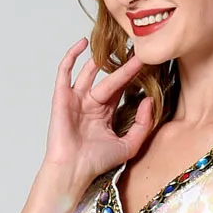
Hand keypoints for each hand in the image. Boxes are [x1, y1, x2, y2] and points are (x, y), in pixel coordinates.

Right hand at [42, 38, 154, 189]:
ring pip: (89, 73)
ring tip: (114, 43)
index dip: (133, 77)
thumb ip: (143, 124)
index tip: (146, 63)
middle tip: (138, 50)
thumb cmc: (97, 162)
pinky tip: (82, 43)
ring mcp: (76, 99)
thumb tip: (150, 100)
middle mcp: (90, 104)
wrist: (73, 169)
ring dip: (100, 58)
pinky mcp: (62, 97)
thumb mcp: (129, 145)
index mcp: (105, 114)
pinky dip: (71, 57)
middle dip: (123, 66)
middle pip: (109, 79)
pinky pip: (65, 72)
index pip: (121, 90)